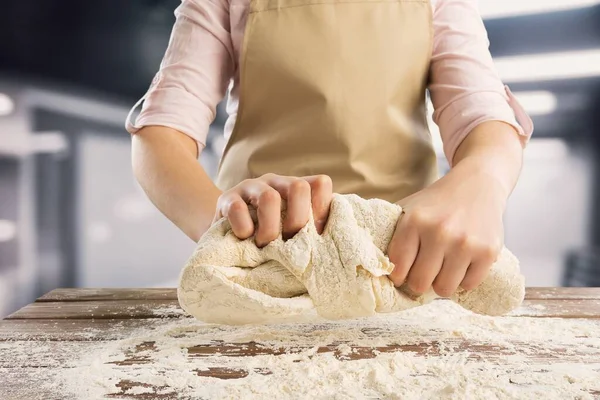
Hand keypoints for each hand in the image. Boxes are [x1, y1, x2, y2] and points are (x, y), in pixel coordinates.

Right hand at [213, 174, 332, 246]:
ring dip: (270, 229)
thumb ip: (306, 231)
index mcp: (295, 188)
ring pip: (269, 198)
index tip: (315, 234)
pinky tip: (244, 238)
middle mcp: (276, 182)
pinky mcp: (227, 198)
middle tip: (288, 242)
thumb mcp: (288, 231)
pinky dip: (244, 229)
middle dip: (297, 221)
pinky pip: (238, 209)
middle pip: (298, 187)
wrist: (225, 234)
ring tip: (264, 245)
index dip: (322, 209)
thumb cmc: (265, 236)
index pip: (320, 184)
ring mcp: (251, 187)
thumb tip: (326, 249)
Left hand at [387, 167, 506, 296]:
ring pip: (444, 289)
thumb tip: (370, 264)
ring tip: (441, 271)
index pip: (397, 268)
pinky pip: (468, 285)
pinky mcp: (488, 251)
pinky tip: (460, 266)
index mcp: (413, 221)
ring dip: (441, 284)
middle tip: (422, 275)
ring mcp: (465, 242)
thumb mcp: (409, 208)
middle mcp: (439, 232)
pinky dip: (463, 281)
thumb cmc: (437, 202)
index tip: (402, 275)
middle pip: (419, 283)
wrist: (478, 183)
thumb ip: (390, 231)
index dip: (398, 276)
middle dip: (418, 283)